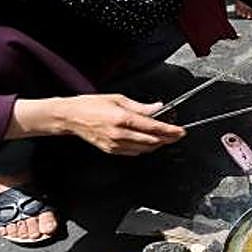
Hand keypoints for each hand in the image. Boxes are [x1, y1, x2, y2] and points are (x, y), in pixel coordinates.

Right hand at [57, 94, 186, 154]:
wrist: (71, 117)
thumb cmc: (91, 105)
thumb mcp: (119, 99)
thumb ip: (141, 106)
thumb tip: (158, 108)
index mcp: (123, 118)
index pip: (153, 127)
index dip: (170, 130)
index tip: (180, 131)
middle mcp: (120, 134)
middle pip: (152, 141)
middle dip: (167, 139)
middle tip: (177, 135)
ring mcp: (115, 144)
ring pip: (144, 149)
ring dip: (157, 144)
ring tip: (165, 137)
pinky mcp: (111, 150)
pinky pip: (133, 152)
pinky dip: (144, 148)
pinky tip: (148, 142)